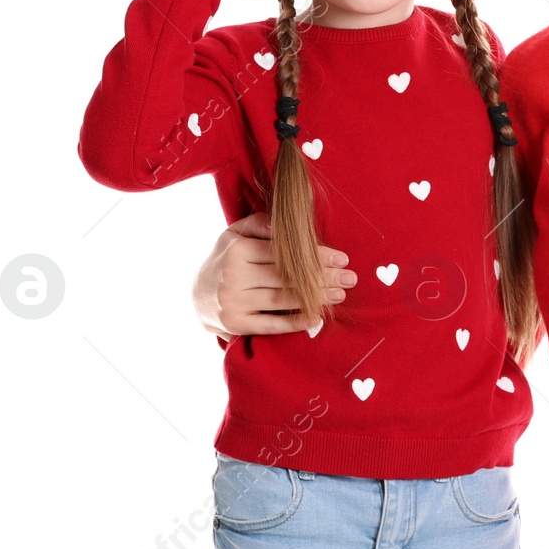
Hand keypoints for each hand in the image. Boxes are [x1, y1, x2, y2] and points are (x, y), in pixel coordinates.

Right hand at [192, 211, 355, 337]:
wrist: (197, 295)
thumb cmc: (226, 259)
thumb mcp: (235, 234)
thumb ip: (260, 224)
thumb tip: (283, 224)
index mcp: (237, 251)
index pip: (284, 253)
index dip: (316, 256)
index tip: (342, 258)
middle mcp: (233, 277)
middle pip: (287, 277)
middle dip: (323, 277)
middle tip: (350, 278)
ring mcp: (233, 303)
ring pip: (282, 300)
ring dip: (316, 298)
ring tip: (340, 295)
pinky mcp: (236, 325)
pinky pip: (271, 325)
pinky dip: (296, 322)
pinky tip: (317, 317)